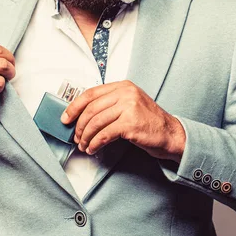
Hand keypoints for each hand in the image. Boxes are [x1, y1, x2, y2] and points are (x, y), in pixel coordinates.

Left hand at [60, 80, 185, 162]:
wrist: (170, 134)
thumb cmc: (148, 122)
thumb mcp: (129, 105)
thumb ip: (110, 104)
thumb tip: (82, 115)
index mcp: (123, 86)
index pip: (91, 93)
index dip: (74, 107)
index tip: (66, 118)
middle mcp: (126, 93)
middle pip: (91, 109)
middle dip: (80, 126)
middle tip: (76, 137)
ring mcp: (129, 107)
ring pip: (96, 122)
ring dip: (86, 137)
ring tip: (84, 146)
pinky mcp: (131, 124)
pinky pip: (104, 135)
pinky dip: (95, 144)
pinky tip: (93, 149)